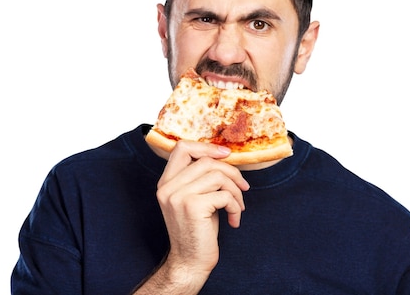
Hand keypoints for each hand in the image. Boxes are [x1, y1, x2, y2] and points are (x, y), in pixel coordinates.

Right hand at [156, 140, 249, 287]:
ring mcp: (178, 196)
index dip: (207, 146)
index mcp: (166, 182)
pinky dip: (236, 207)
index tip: (226, 154)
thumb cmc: (198, 230)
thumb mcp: (195, 198)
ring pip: (218, 176)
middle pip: (207, 161)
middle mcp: (168, 187)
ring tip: (238, 207)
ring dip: (236, 191)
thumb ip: (200, 177)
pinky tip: (234, 220)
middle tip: (243, 188)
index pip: (182, 148)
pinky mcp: (192, 206)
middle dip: (232, 173)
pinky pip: (224, 195)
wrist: (190, 262)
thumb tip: (224, 156)